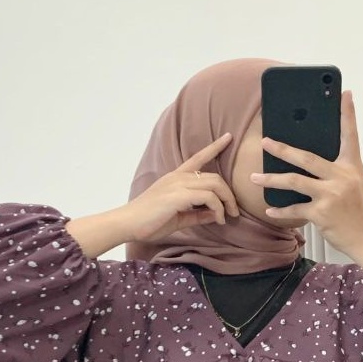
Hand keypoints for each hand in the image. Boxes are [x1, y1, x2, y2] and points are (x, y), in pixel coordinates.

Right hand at [125, 133, 239, 243]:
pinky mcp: (179, 195)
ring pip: (215, 184)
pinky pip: (208, 197)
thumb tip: (216, 215)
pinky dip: (218, 208)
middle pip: (214, 177)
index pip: (198, 157)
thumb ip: (198, 214)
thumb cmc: (150, 222)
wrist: (128, 224)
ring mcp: (178, 184)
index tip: (228, 137)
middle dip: (229, 194)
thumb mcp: (179, 217)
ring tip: (228, 216)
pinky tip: (218, 220)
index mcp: (176, 178)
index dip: (215, 146)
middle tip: (234, 212)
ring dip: (227, 201)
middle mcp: (178, 177)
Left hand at [249, 91, 362, 258]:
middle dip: (283, 148)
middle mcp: (342, 177)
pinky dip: (280, 211)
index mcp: (351, 166)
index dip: (347, 114)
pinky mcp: (321, 213)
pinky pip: (294, 209)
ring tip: (254, 177)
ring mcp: (331, 195)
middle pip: (307, 157)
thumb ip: (336, 171)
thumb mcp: (354, 184)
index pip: (350, 135)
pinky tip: (269, 210)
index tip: (344, 93)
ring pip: (294, 182)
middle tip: (265, 142)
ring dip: (271, 179)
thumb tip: (308, 163)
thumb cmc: (358, 210)